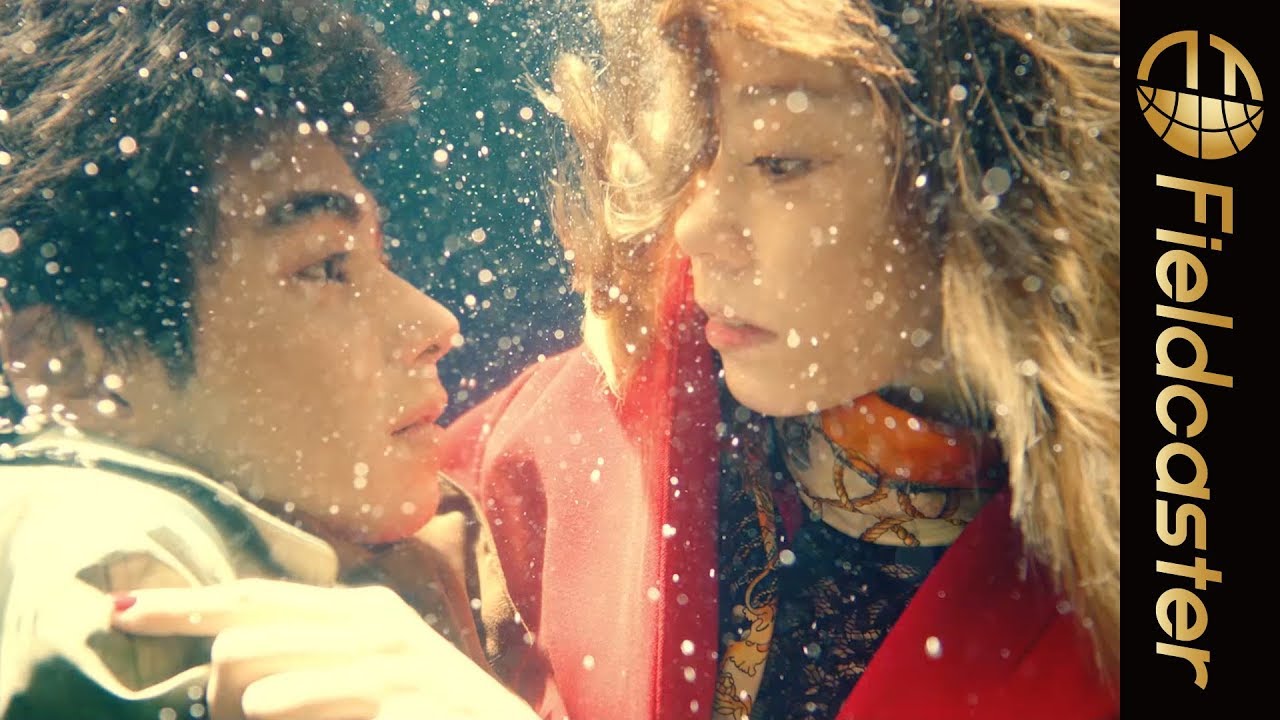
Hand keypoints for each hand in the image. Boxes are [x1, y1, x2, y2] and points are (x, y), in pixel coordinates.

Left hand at [110, 578, 539, 719]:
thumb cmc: (416, 708)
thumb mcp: (358, 676)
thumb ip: (305, 658)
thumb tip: (227, 653)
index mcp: (354, 612)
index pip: (258, 598)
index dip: (190, 599)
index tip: (122, 606)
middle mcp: (373, 621)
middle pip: (268, 609)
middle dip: (192, 609)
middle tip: (125, 613)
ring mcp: (398, 657)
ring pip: (312, 647)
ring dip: (262, 667)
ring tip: (226, 684)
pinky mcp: (417, 693)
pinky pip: (357, 692)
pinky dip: (307, 696)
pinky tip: (262, 706)